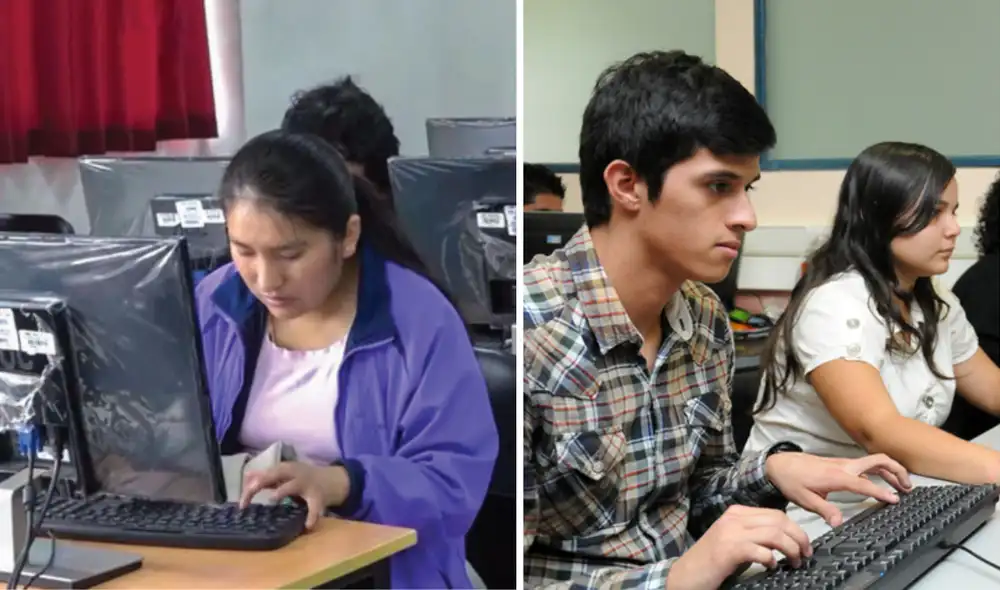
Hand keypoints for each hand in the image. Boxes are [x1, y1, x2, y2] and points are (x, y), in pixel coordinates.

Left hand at [240, 461, 350, 528]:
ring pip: (293, 485)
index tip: (241, 504)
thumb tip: (247, 475)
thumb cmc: (302, 478)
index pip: (264, 475)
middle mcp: (295, 474)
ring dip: (283, 490)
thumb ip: (267, 476)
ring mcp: (307, 484)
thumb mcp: (285, 475)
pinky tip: (307, 526)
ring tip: (272, 499)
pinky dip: (312, 516)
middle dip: (261, 482)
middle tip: (247, 494)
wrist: (331, 480)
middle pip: (275, 474)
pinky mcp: (318, 496)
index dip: (251, 487)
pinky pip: (315, 506)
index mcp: (285, 469)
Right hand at [666, 505, 811, 589]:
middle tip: (804, 555)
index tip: (804, 546)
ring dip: (791, 549)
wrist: (685, 575)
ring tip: (794, 562)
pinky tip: (771, 567)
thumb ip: (754, 535)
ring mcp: (730, 533)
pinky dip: (772, 559)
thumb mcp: (734, 541)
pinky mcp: (728, 550)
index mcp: (736, 513)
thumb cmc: (711, 563)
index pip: (776, 514)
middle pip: (779, 521)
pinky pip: (761, 550)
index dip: (795, 530)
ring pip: (774, 533)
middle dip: (799, 538)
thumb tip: (785, 540)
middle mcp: (734, 518)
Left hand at [765, 452, 912, 525]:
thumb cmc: (791, 480)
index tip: (895, 500)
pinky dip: (879, 470)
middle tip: (908, 487)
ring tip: (903, 485)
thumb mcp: (805, 499)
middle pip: (878, 461)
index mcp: (837, 476)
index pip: (865, 483)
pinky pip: (866, 465)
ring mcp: (843, 463)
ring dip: (891, 470)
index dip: (881, 491)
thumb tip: (838, 523)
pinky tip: (882, 482)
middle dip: (896, 470)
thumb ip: (824, 510)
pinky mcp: (841, 464)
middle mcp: (844, 466)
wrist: (779, 464)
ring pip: (874, 461)